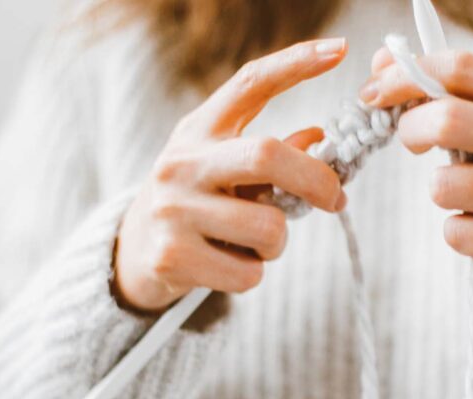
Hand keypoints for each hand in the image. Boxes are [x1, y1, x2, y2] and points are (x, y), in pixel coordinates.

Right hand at [115, 38, 349, 311]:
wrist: (133, 253)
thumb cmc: (196, 205)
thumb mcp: (224, 169)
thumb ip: (269, 156)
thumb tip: (318, 138)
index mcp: (200, 130)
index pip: (250, 84)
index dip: (296, 64)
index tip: (339, 51)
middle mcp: (182, 161)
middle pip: (268, 156)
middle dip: (316, 180)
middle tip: (336, 199)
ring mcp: (173, 208)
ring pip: (269, 227)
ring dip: (278, 243)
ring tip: (252, 244)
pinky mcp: (172, 256)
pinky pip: (249, 273)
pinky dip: (252, 273)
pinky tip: (227, 265)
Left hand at [359, 48, 472, 269]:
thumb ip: (451, 86)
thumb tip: (380, 64)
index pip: (463, 69)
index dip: (407, 75)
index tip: (377, 91)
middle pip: (449, 121)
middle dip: (411, 128)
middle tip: (410, 138)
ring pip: (445, 186)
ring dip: (438, 187)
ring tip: (462, 188)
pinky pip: (457, 234)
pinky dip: (456, 229)